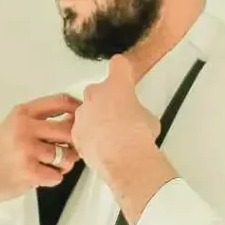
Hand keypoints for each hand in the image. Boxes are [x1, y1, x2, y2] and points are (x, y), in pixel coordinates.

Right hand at [0, 92, 83, 208]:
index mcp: (23, 113)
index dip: (79, 109)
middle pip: (69, 130)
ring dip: (64, 164)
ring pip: (67, 156)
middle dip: (74, 143)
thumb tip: (78, 122)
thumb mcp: (14, 126)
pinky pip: (58, 175)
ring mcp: (27, 150)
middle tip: (68, 150)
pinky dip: (53, 178)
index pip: (61, 101)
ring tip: (50, 165)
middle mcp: (25, 128)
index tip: (85, 118)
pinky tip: (39, 176)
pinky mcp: (29, 172)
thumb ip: (40, 121)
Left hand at [71, 55, 160, 177]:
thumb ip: (138, 111)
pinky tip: (102, 147)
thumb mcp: (149, 118)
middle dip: (106, 100)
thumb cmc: (136, 137)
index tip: (123, 73)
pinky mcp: (76, 132)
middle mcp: (96, 95)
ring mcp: (83, 113)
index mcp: (117, 85)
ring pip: (87, 111)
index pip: (118, 65)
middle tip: (119, 115)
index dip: (122, 70)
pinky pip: (82, 130)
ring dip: (96, 119)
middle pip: (99, 90)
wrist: (123, 158)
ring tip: (111, 135)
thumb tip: (138, 119)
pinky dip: (89, 137)